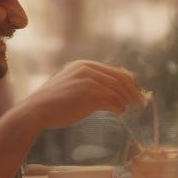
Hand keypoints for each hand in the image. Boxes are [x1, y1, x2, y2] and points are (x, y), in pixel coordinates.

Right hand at [21, 60, 143, 129]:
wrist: (36, 110)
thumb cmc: (54, 102)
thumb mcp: (72, 85)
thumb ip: (90, 83)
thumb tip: (115, 91)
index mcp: (84, 65)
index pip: (115, 71)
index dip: (129, 82)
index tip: (137, 92)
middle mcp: (87, 69)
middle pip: (120, 78)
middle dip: (133, 91)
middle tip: (141, 102)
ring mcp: (88, 81)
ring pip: (117, 90)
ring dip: (126, 100)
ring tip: (130, 108)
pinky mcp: (89, 94)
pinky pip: (111, 101)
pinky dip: (118, 107)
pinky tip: (120, 112)